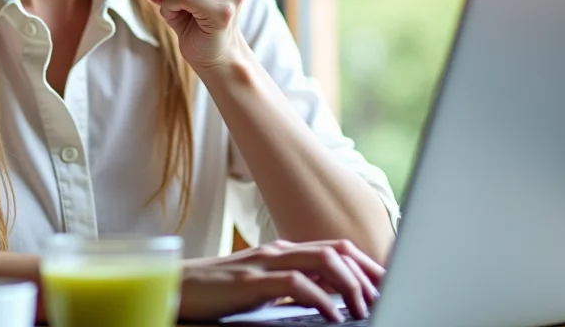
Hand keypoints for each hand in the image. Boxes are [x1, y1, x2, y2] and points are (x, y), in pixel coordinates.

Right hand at [179, 239, 384, 323]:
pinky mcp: (251, 280)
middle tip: (387, 297)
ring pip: (323, 260)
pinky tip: (333, 316)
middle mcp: (279, 250)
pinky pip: (296, 283)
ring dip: (350, 285)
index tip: (388, 286)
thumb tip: (331, 298)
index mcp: (284, 252)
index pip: (336, 248)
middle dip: (368, 273)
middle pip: (337, 250)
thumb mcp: (263, 288)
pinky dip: (321, 298)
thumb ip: (294, 286)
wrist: (176, 289)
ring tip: (364, 308)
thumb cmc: (218, 292)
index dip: (367, 265)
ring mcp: (265, 262)